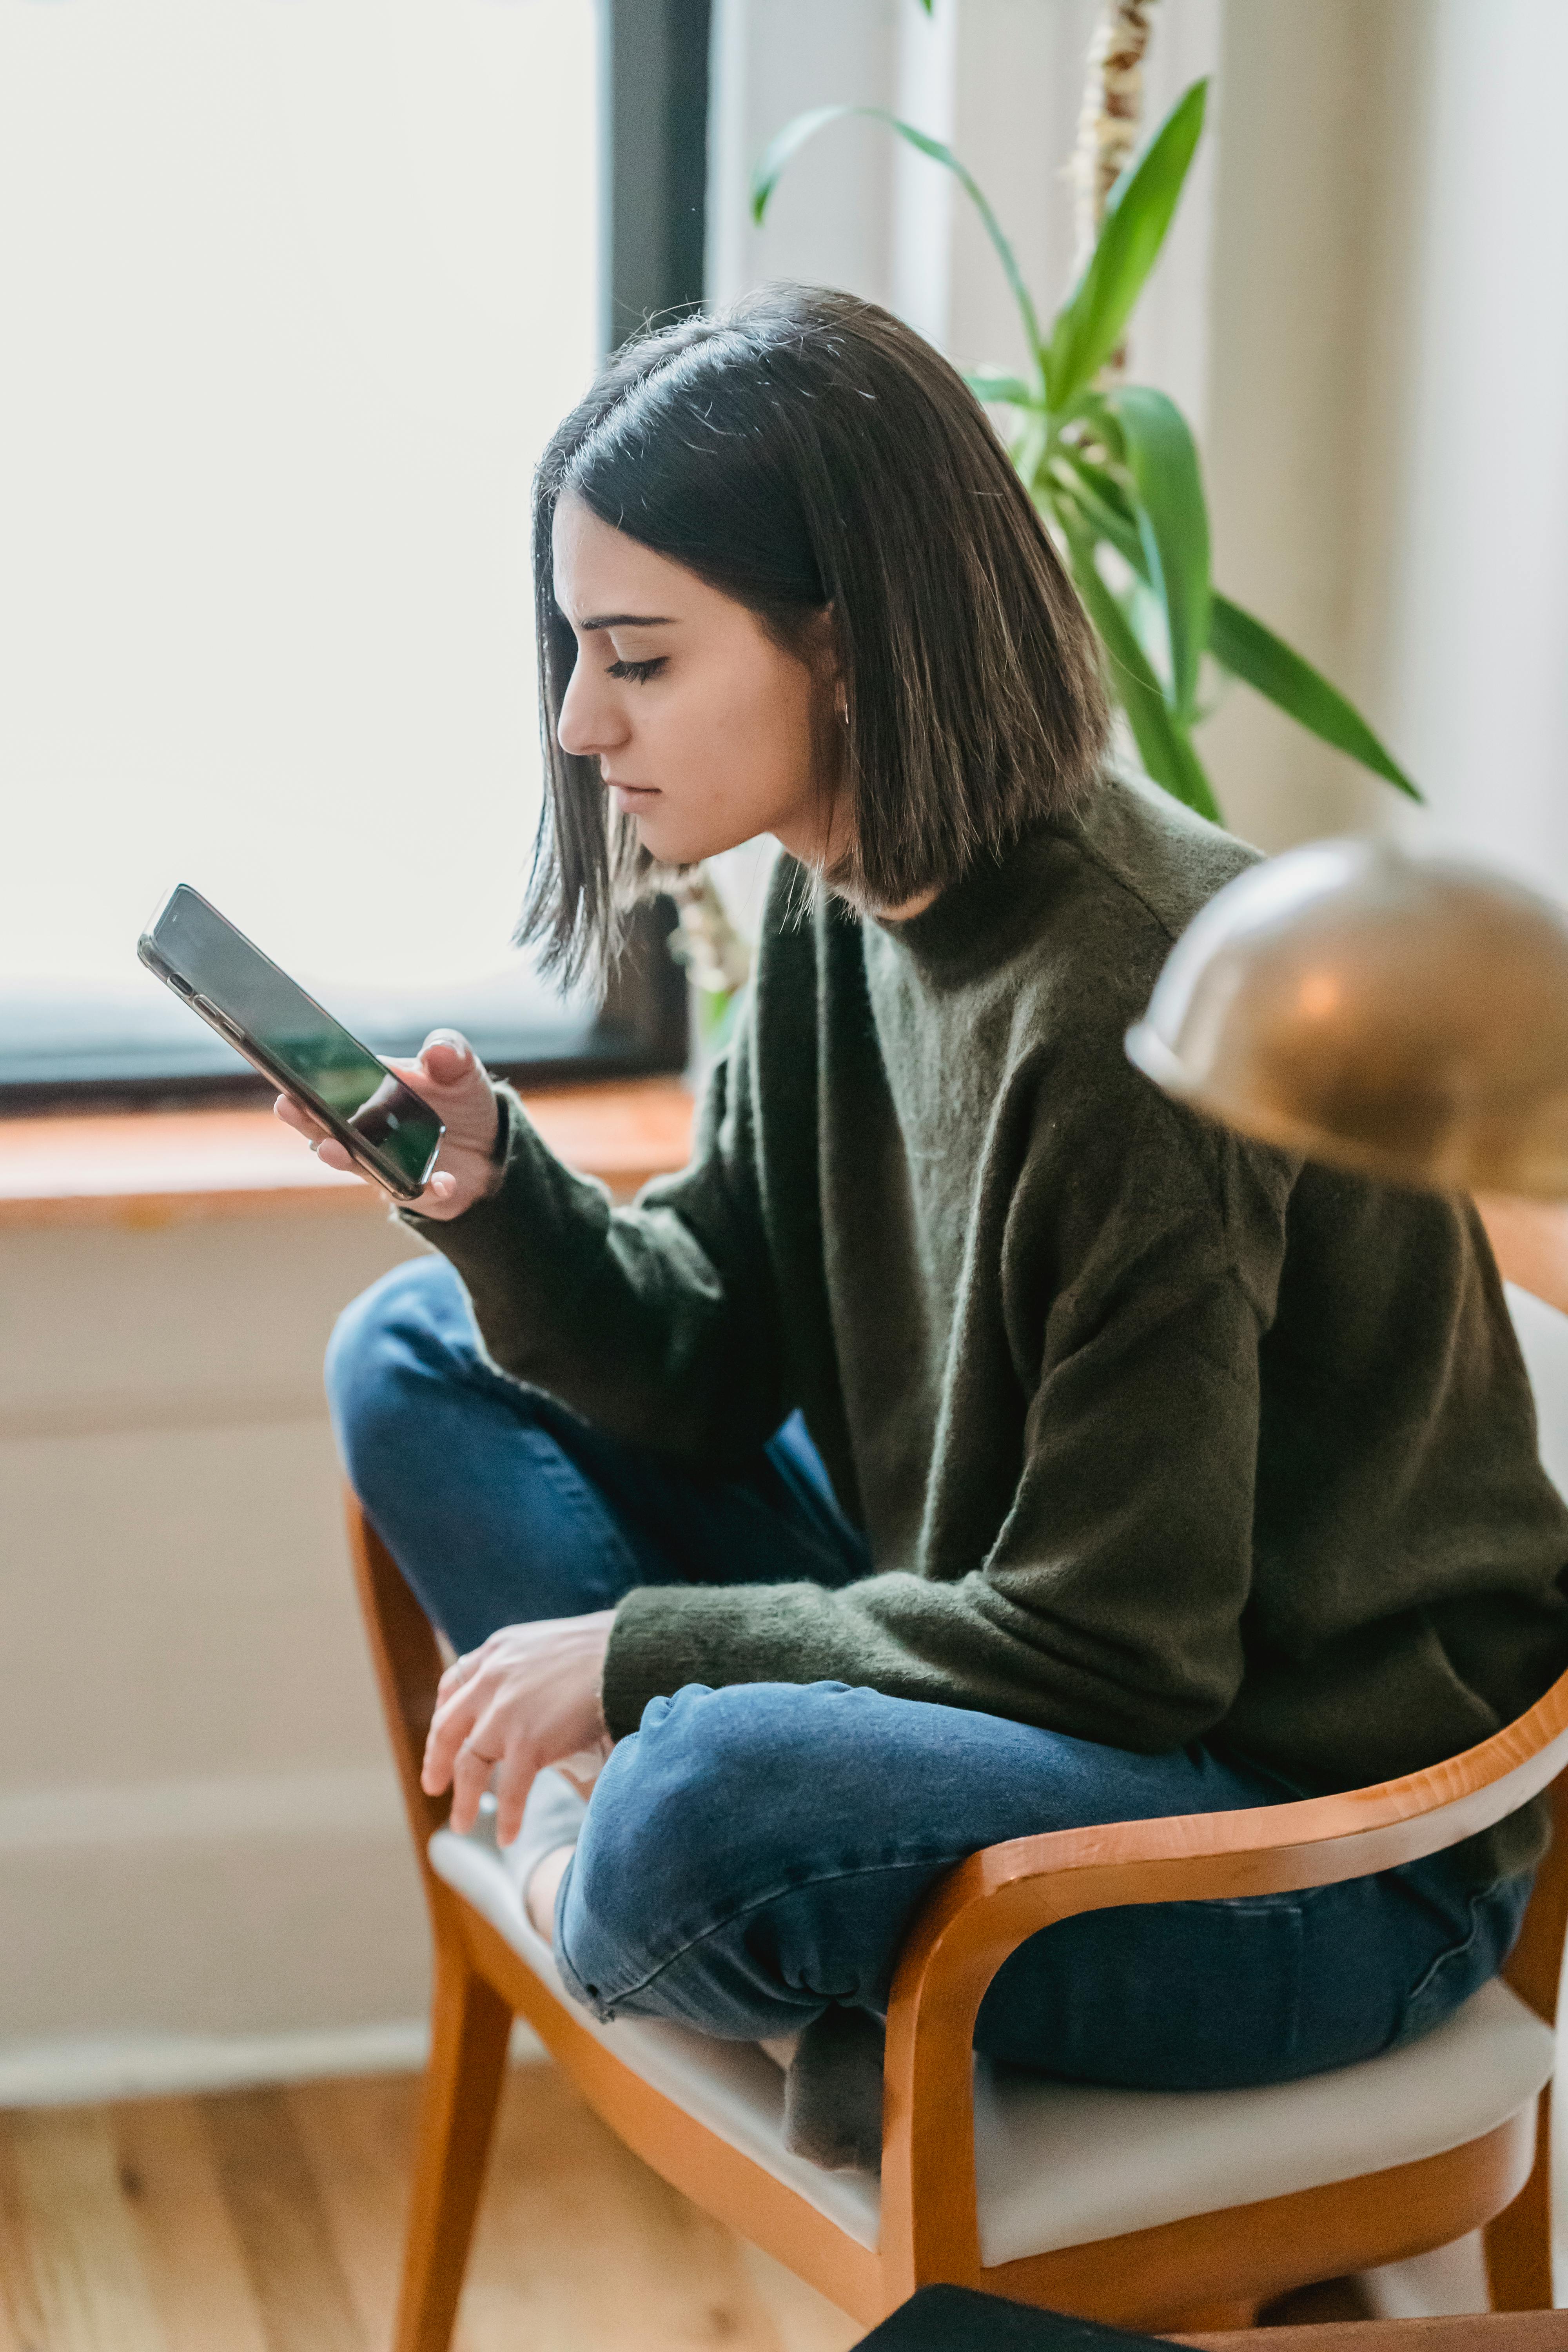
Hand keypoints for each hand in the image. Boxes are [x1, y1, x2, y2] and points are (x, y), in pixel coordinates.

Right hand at [273, 1029, 500, 1218]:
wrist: (491, 1143)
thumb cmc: (461, 1099)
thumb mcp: (460, 1067)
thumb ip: (449, 1052)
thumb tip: (436, 1051)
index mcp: (370, 1096)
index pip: (330, 1091)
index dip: (306, 1086)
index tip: (288, 1080)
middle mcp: (368, 1134)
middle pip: (328, 1129)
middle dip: (307, 1120)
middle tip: (288, 1108)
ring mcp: (386, 1165)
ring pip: (357, 1165)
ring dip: (344, 1158)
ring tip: (334, 1149)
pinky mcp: (415, 1191)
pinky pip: (416, 1194)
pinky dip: (427, 1189)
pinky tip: (440, 1182)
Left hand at [421, 1612, 614, 1844]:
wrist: (630, 1653)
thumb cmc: (605, 1648)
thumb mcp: (549, 1645)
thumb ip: (527, 1668)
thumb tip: (530, 1697)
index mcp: (498, 1652)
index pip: (454, 1685)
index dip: (444, 1715)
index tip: (442, 1738)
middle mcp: (491, 1680)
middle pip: (450, 1728)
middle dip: (438, 1760)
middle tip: (433, 1786)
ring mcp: (505, 1712)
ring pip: (470, 1765)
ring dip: (463, 1799)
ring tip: (460, 1824)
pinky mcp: (528, 1742)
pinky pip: (509, 1790)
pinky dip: (507, 1816)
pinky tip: (507, 1837)